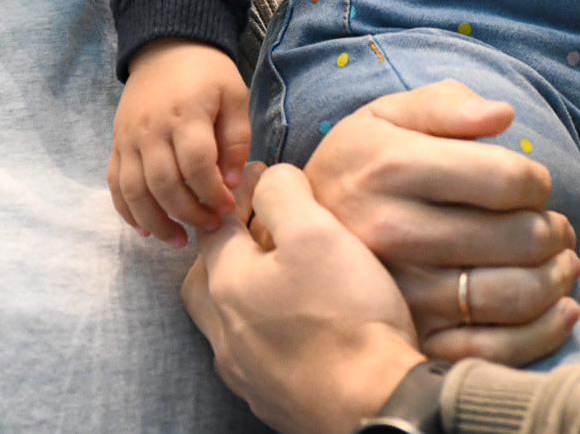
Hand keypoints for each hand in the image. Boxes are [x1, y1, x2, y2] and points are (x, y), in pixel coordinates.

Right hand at [110, 39, 251, 245]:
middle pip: (165, 184)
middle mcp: (152, 129)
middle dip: (189, 214)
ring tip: (178, 240)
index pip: (196, 165)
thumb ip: (236, 139)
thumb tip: (230, 184)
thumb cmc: (207, 74)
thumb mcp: (234, 96)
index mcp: (186, 115)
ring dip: (156, 222)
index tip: (227, 208)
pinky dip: (126, 211)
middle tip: (210, 226)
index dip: (212, 193)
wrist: (166, 46)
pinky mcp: (116, 144)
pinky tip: (145, 230)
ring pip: (135, 191)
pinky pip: (115, 184)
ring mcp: (129, 138)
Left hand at [183, 164, 426, 433]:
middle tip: (257, 231)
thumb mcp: (316, 231)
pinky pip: (253, 357)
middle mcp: (224, 333)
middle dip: (225, 249)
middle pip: (206, 280)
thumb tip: (269, 180)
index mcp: (227, 285)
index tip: (263, 176)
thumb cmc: (344, 314)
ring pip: (226, 322)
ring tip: (279, 280)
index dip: (237, 195)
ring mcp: (245, 373)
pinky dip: (265, 333)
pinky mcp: (271, 400)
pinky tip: (295, 328)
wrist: (374, 404)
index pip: (214, 227)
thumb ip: (283, 194)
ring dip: (244, 294)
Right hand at [305, 80, 579, 362]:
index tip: (533, 185)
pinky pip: (490, 349)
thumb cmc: (356, 168)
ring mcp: (400, 291)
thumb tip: (503, 116)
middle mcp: (393, 231)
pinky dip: (540, 333)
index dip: (536, 181)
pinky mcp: (407, 337)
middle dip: (552, 231)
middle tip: (556, 228)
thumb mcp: (382, 117)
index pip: (504, 178)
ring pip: (510, 296)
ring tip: (560, 262)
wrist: (291, 237)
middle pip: (515, 238)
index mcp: (392, 166)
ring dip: (555, 279)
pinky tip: (559, 310)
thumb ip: (443, 105)